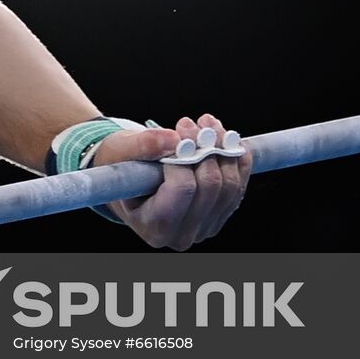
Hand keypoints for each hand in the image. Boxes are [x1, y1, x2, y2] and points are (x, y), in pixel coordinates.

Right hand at [90, 114, 251, 250]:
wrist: (126, 178)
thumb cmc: (118, 167)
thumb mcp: (120, 152)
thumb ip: (143, 146)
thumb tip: (173, 138)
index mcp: (153, 227)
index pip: (182, 189)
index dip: (183, 157)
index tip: (176, 135)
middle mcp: (182, 234)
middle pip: (211, 187)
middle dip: (204, 148)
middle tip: (188, 124)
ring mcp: (204, 227)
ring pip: (230, 185)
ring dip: (222, 147)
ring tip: (204, 125)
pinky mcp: (219, 214)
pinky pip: (240, 183)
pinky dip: (235, 155)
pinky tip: (220, 136)